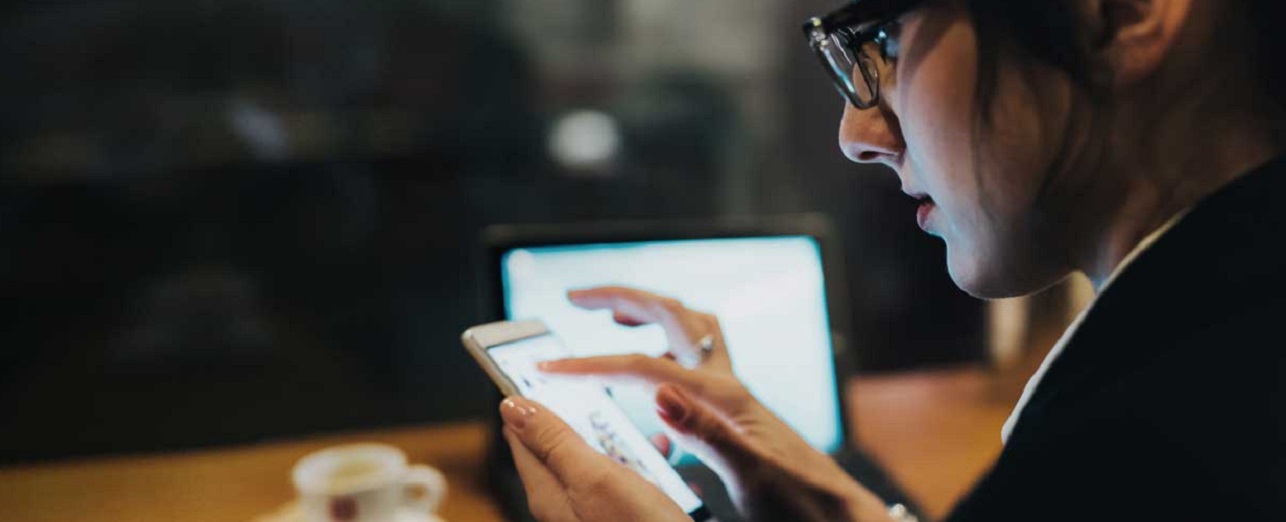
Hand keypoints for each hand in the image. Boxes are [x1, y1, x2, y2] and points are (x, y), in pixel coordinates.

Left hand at [499, 395, 689, 521]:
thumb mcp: (594, 476)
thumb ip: (554, 441)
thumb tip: (513, 406)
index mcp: (548, 493)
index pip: (521, 436)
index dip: (528, 400)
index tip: (537, 370)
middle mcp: (565, 505)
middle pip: (557, 447)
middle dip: (575, 414)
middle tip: (591, 388)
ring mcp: (594, 513)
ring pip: (594, 460)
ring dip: (613, 435)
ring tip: (634, 419)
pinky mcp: (621, 517)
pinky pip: (623, 479)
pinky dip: (640, 460)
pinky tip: (660, 453)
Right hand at [542, 286, 894, 520]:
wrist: (836, 516)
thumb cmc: (799, 500)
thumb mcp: (750, 473)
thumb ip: (705, 432)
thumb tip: (659, 392)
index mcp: (723, 394)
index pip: (644, 367)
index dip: (591, 364)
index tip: (549, 367)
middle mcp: (727, 384)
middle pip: (673, 315)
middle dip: (623, 298)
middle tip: (577, 297)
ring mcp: (731, 395)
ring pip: (689, 331)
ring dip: (648, 316)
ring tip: (610, 321)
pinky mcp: (733, 413)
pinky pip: (693, 367)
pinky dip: (664, 359)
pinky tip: (645, 393)